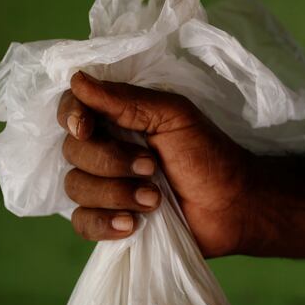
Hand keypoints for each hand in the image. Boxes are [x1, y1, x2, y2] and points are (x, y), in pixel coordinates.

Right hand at [57, 71, 255, 257]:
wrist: (232, 206)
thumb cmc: (209, 155)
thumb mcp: (173, 116)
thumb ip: (125, 100)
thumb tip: (77, 80)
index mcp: (118, 119)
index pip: (71, 110)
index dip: (71, 118)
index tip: (86, 129)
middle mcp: (105, 150)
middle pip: (72, 153)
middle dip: (110, 163)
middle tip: (152, 168)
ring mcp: (106, 187)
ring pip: (76, 188)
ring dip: (116, 194)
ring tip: (155, 200)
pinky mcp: (111, 220)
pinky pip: (82, 223)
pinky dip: (103, 223)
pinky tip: (132, 224)